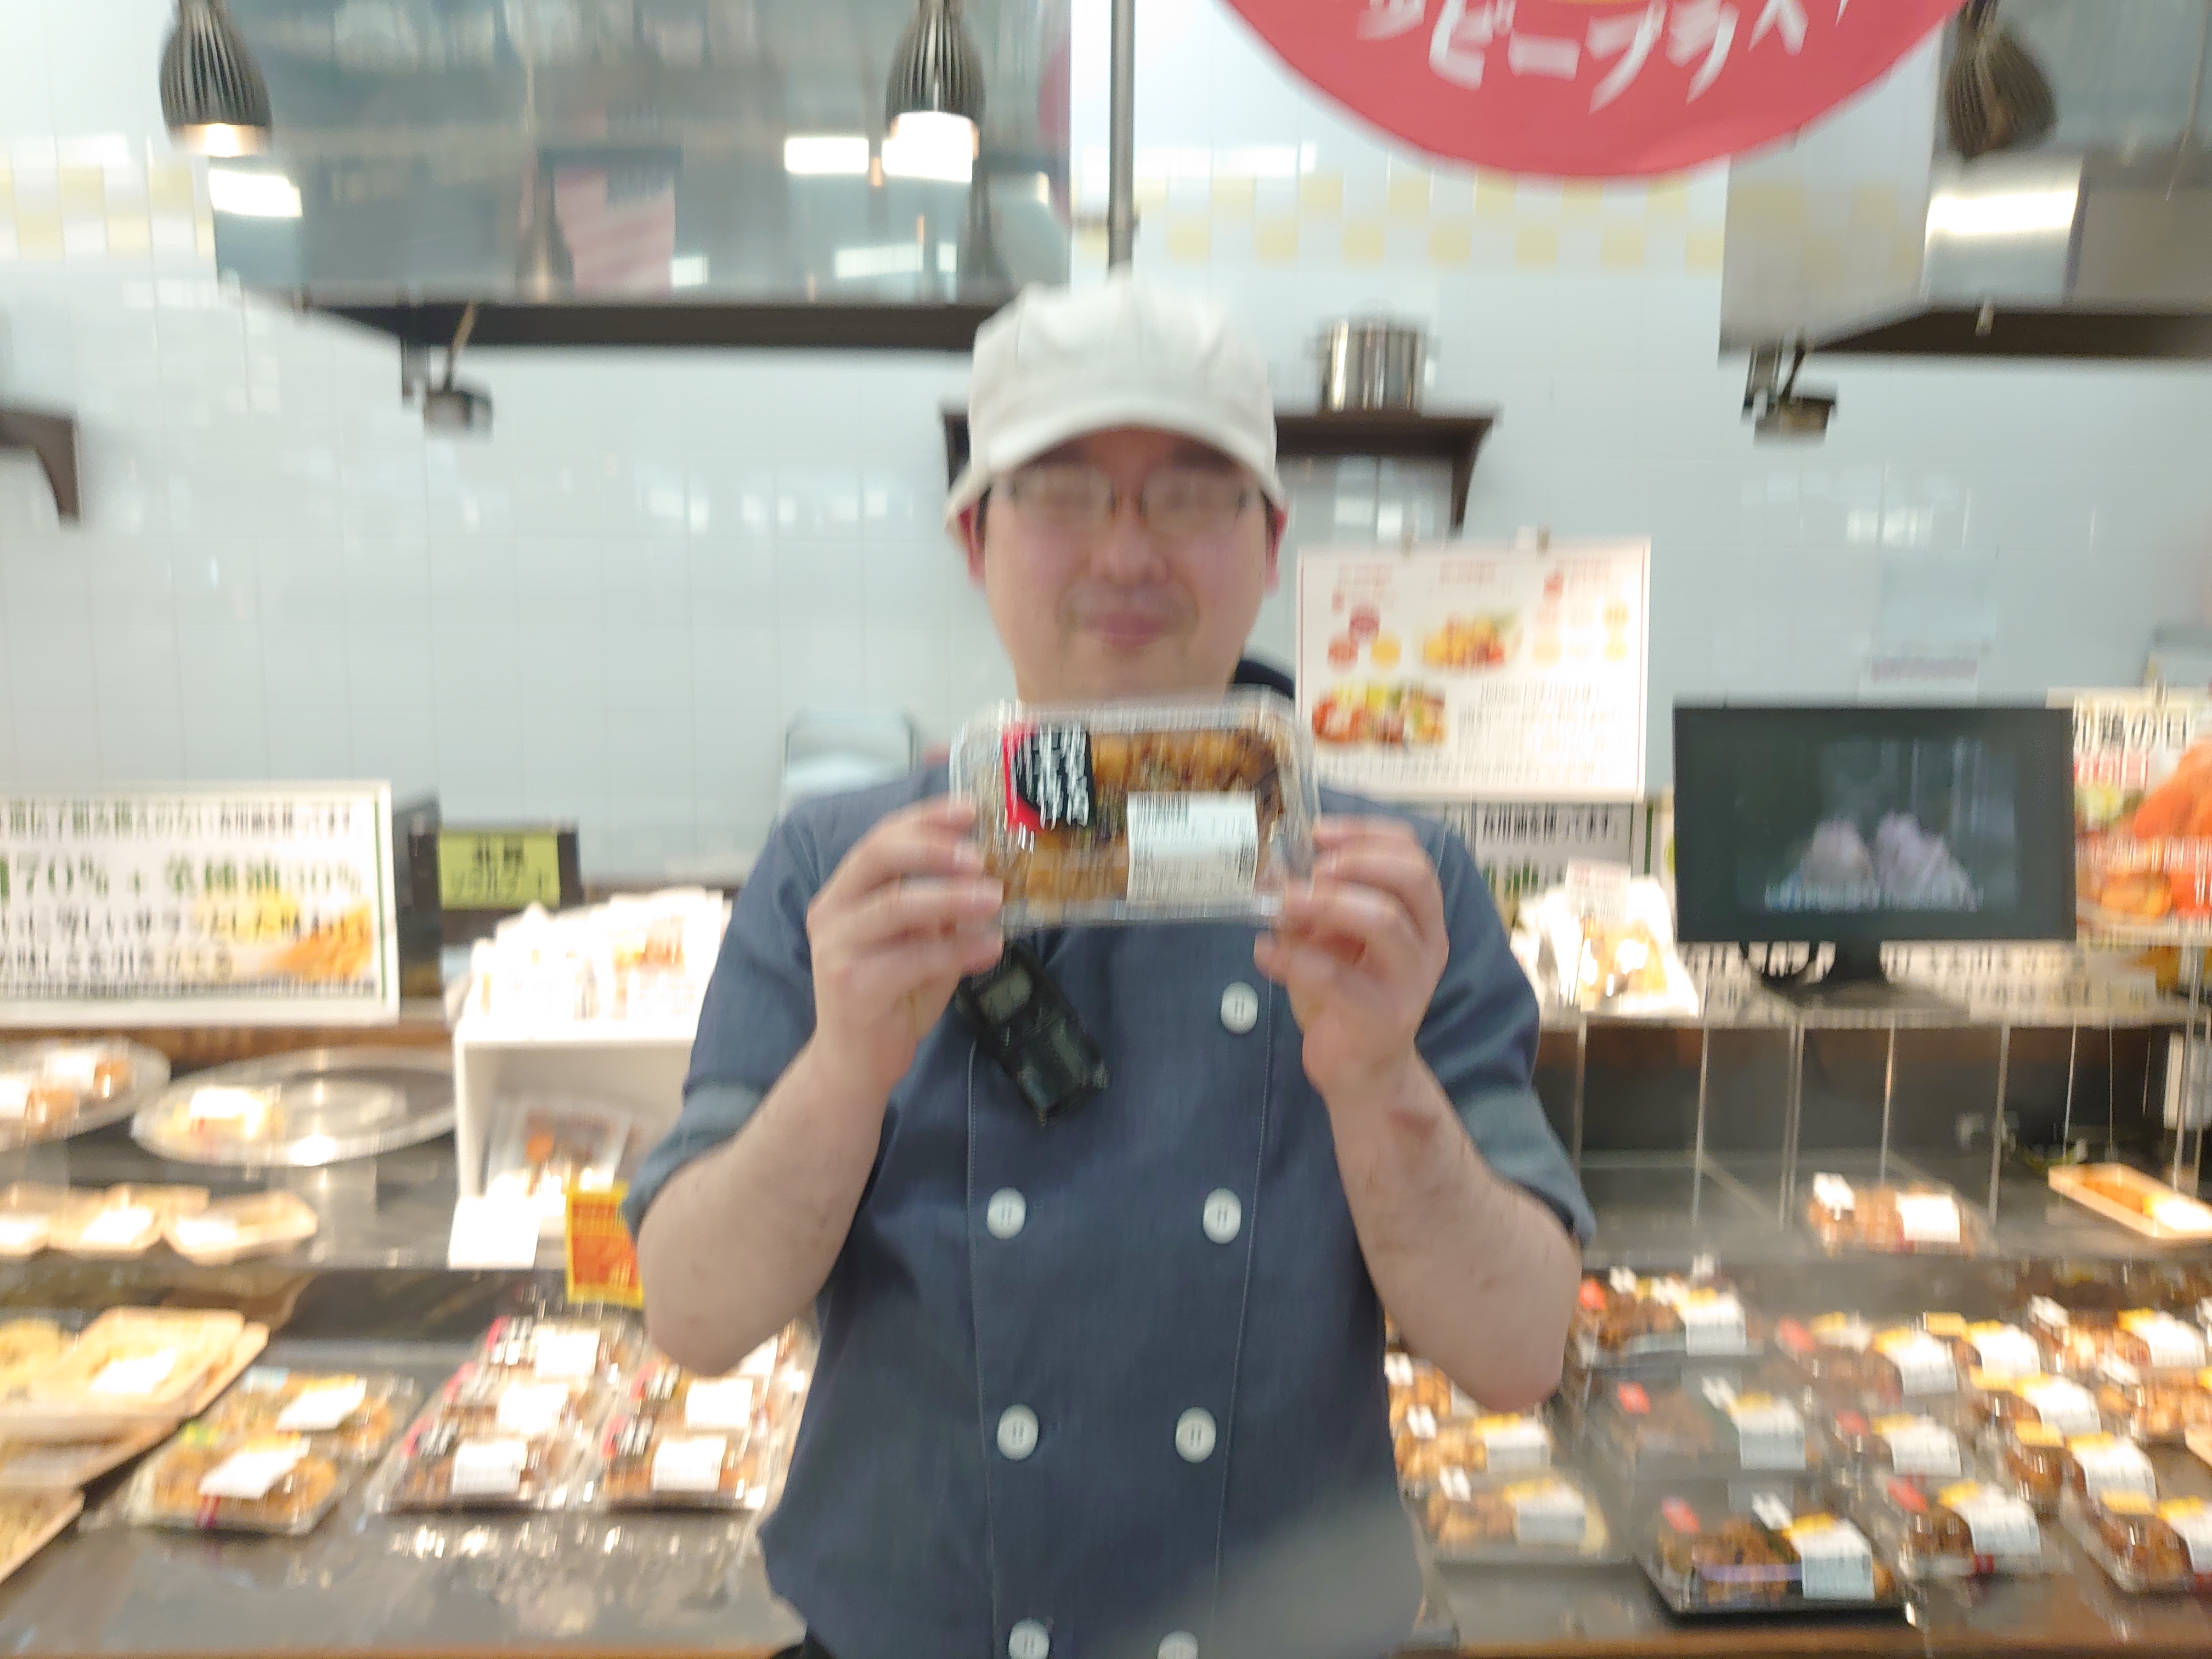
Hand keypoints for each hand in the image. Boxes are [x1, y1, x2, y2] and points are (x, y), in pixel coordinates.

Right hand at [804, 797, 1003, 1100]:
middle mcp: (832, 911)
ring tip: (996, 897)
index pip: (881, 838)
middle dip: (934, 848)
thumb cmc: (892, 996)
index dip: (926, 819)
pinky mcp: (853, 986)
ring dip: (952, 897)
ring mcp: (837, 948)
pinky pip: (913, 958)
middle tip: (981, 855)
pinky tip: (991, 947)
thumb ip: (943, 908)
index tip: (971, 809)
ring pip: (897, 906)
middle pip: (880, 857)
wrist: (856, 1063)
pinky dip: (957, 949)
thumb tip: (995, 872)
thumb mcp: (919, 941)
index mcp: (845, 892)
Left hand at [1252, 817, 1446, 1110]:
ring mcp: (1410, 982)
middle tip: (1312, 869)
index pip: (1412, 854)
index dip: (1366, 834)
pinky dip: (1292, 959)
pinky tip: (1262, 953)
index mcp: (1420, 916)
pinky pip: (1337, 978)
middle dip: (1357, 861)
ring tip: (1285, 903)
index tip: (1318, 833)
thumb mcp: (1327, 939)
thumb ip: (1307, 904)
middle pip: (1412, 879)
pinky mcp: (1383, 1018)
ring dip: (1328, 903)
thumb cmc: (1345, 996)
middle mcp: (1426, 943)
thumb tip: (1270, 867)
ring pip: (1385, 922)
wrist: (1359, 1070)